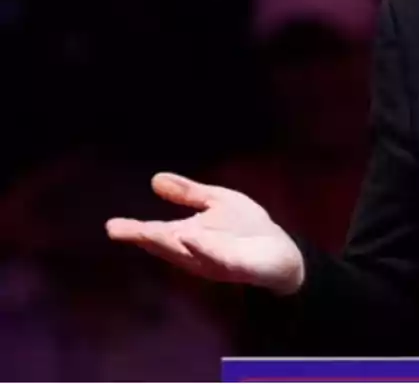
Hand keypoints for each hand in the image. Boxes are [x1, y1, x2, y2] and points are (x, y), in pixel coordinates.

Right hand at [106, 172, 304, 294]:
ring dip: (167, 243)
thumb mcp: (217, 202)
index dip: (133, 230)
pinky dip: (203, 248)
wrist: (281, 253)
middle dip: (143, 237)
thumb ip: (188, 193)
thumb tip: (155, 179)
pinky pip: (218, 258)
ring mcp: (214, 261)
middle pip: (165, 245)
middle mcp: (194, 252)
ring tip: (147, 232)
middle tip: (116, 229)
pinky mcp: (236, 266)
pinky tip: (191, 237)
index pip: (156, 233)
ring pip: (186, 253)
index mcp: (187, 237)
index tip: (110, 225)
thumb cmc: (246, 228)